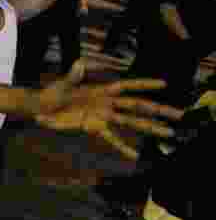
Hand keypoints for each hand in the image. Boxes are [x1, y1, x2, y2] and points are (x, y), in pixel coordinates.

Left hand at [32, 61, 182, 159]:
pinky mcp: (94, 127)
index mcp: (101, 90)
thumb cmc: (51, 93)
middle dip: (158, 109)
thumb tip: (80, 63)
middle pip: (137, 106)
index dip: (145, 84)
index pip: (127, 86)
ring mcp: (103, 116)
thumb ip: (73, 76)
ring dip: (149, 127)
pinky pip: (112, 138)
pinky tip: (135, 155)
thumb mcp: (62, 84)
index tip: (164, 84)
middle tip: (179, 114)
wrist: (40, 108)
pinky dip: (123, 147)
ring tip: (168, 133)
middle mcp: (107, 103)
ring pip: (131, 122)